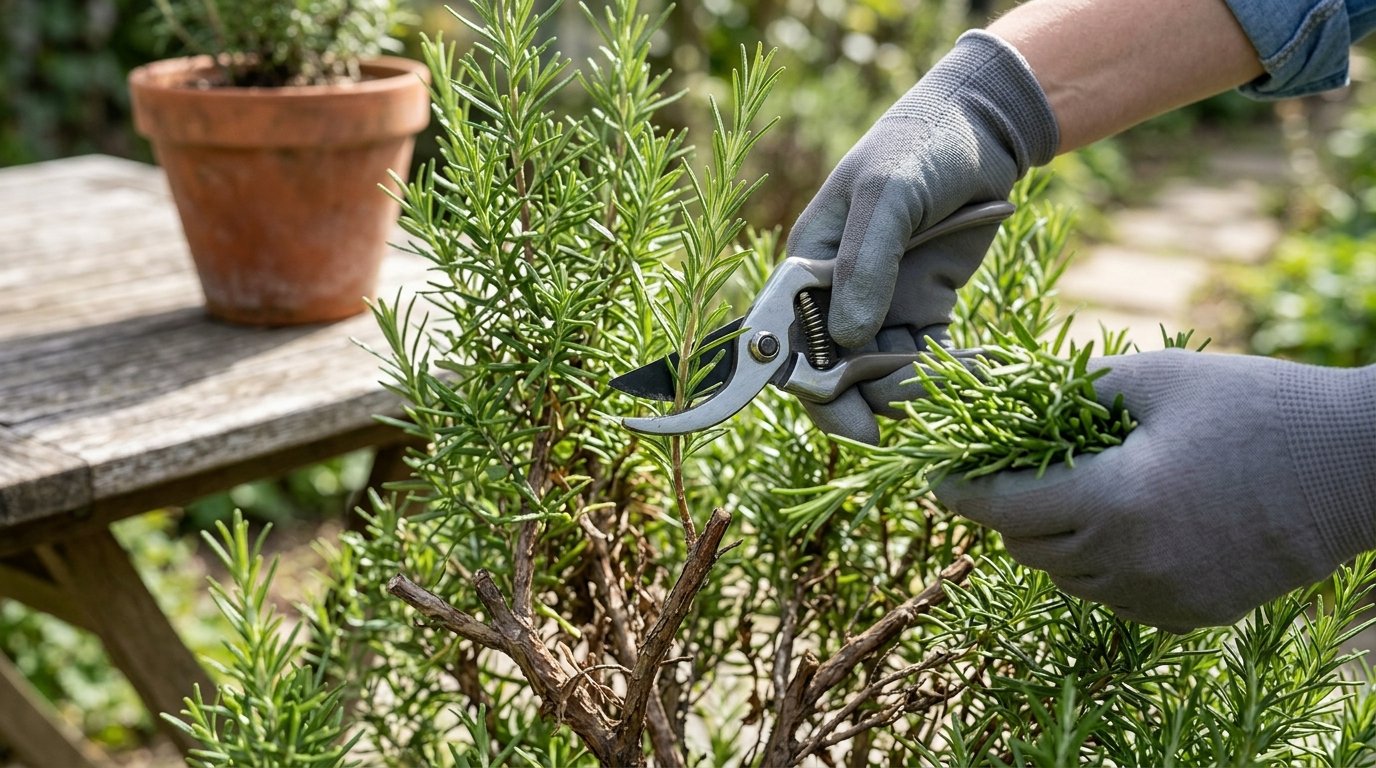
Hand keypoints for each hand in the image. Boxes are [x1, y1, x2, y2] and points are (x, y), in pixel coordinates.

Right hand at [788, 31, 1057, 442]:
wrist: (984, 130)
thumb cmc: (920, 147)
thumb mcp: (886, 194)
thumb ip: (865, 263)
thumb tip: (848, 336)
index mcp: (808, 267)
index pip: (788, 339)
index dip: (802, 383)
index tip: (833, 414)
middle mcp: (838, 296)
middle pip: (832, 371)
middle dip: (856, 404)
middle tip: (887, 432)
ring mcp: (883, 306)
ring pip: (880, 375)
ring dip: (908, 391)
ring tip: (950, 385)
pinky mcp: (927, 311)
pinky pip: (926, 362)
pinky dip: (945, 375)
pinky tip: (976, 370)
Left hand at [935, 350, 1375, 631]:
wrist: (1356, 465)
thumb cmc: (1255, 405)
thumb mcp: (1155, 378)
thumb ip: (1071, 393)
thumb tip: (1005, 396)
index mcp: (1116, 501)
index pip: (1001, 509)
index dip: (960, 492)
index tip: (937, 478)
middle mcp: (1131, 562)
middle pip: (1026, 548)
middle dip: (1007, 512)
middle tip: (1010, 476)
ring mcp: (1161, 597)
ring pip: (1066, 578)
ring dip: (1054, 540)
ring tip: (1074, 493)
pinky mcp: (1189, 614)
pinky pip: (1113, 596)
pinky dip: (1101, 565)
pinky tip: (1125, 523)